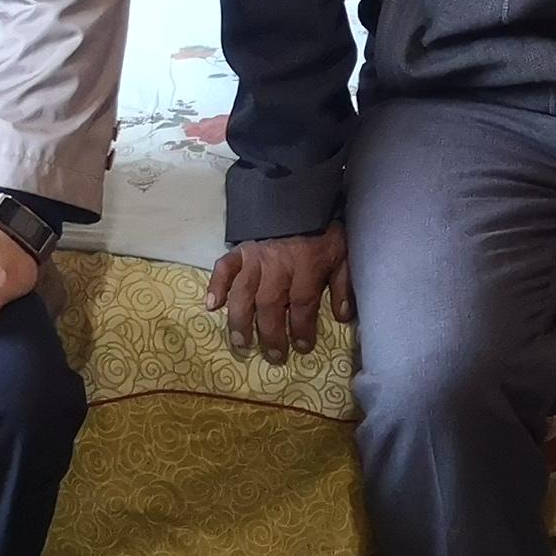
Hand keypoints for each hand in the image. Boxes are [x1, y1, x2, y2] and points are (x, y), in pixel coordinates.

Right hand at [204, 227, 352, 364]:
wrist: (298, 198)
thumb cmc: (321, 233)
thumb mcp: (342, 255)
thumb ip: (343, 285)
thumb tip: (342, 317)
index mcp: (306, 266)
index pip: (302, 303)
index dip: (302, 328)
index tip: (302, 347)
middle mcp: (277, 265)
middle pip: (270, 303)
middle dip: (271, 333)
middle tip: (273, 356)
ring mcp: (255, 258)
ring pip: (244, 292)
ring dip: (240, 319)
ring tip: (241, 343)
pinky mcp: (240, 250)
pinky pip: (224, 267)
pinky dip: (216, 286)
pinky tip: (212, 306)